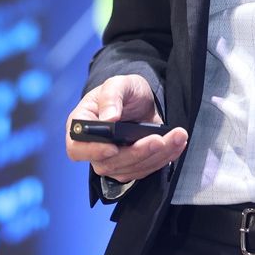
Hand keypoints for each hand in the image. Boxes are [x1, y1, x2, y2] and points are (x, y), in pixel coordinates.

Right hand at [65, 74, 187, 183]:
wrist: (141, 100)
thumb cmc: (124, 90)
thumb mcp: (119, 83)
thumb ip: (111, 96)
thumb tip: (109, 118)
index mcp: (82, 125)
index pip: (76, 148)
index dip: (93, 151)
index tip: (113, 147)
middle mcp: (93, 147)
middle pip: (108, 164)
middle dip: (137, 153)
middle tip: (158, 140)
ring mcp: (111, 160)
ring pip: (130, 170)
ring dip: (156, 156)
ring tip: (177, 137)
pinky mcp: (129, 166)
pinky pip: (144, 170)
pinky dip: (163, 158)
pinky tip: (177, 144)